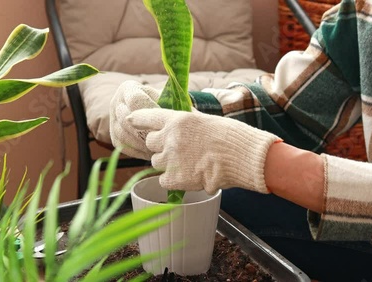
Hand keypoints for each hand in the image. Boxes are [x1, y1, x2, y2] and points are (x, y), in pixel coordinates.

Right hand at [109, 80, 160, 159]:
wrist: (155, 112)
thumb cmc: (165, 103)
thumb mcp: (167, 97)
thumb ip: (167, 102)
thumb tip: (171, 113)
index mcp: (128, 89)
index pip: (135, 100)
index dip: (150, 112)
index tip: (165, 120)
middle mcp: (116, 103)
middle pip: (127, 120)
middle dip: (147, 131)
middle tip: (163, 139)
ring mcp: (113, 121)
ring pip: (123, 135)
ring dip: (142, 144)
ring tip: (159, 148)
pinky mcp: (114, 137)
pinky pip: (123, 147)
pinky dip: (138, 152)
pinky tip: (152, 153)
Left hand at [127, 108, 280, 193]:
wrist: (242, 158)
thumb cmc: (231, 137)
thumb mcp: (206, 120)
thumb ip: (187, 122)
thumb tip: (178, 121)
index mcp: (177, 120)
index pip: (146, 117)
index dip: (137, 119)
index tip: (130, 120)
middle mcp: (169, 138)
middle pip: (150, 143)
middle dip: (160, 146)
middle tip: (176, 150)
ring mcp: (171, 159)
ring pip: (156, 162)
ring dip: (167, 163)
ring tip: (187, 164)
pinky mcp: (175, 178)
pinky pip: (162, 180)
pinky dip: (172, 180)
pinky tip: (186, 176)